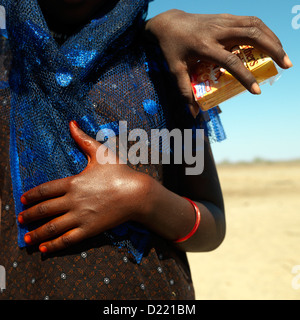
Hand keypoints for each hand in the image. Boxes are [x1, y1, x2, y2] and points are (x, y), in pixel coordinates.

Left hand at [18, 121, 149, 252]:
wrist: (136, 194)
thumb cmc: (120, 172)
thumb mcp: (101, 153)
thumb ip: (83, 139)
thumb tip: (71, 123)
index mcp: (73, 182)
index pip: (44, 190)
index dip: (31, 196)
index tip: (23, 200)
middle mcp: (72, 201)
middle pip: (44, 209)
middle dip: (29, 215)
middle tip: (20, 219)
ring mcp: (80, 217)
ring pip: (52, 227)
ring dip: (36, 233)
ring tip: (25, 238)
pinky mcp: (89, 229)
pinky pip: (67, 239)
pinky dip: (53, 245)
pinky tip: (43, 249)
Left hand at [146, 10, 292, 116]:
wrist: (169, 23)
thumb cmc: (171, 49)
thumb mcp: (175, 71)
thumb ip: (184, 92)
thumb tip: (194, 114)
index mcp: (204, 46)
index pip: (230, 61)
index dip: (245, 76)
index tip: (257, 90)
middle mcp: (217, 31)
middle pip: (251, 35)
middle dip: (273, 49)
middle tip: (286, 65)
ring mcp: (223, 20)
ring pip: (255, 24)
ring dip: (273, 38)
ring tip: (283, 54)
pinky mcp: (226, 17)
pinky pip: (251, 20)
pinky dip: (264, 31)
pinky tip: (270, 42)